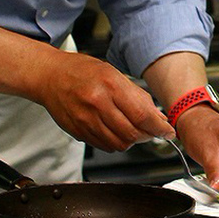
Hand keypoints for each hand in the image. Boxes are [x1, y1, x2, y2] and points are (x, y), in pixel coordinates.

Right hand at [33, 52, 173, 151]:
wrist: (50, 76)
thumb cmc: (81, 71)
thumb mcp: (114, 73)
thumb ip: (137, 97)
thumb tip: (157, 117)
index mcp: (110, 85)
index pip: (142, 115)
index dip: (159, 128)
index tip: (168, 132)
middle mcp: (97, 104)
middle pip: (132, 133)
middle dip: (147, 136)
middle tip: (151, 131)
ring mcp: (86, 120)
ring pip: (119, 144)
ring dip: (132, 141)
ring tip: (134, 130)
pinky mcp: (78, 132)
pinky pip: (104, 146)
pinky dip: (116, 143)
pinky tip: (116, 132)